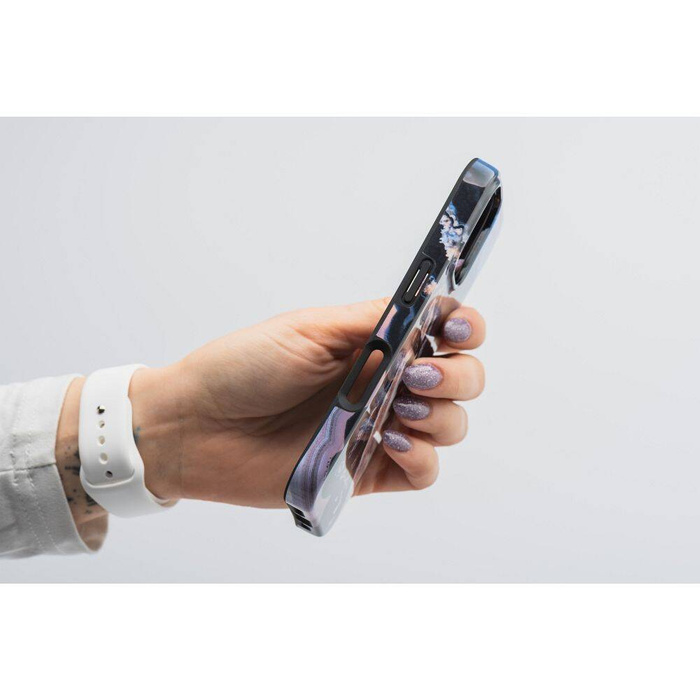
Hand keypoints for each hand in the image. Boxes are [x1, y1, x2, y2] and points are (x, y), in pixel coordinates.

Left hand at [129, 298, 485, 507]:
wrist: (196, 426)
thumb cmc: (241, 368)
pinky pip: (422, 471)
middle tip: (416, 376)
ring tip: (400, 410)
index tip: (454, 331)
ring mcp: (379, 427)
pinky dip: (422, 458)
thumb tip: (427, 305)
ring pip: (449, 425)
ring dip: (441, 416)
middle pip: (461, 379)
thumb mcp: (309, 329)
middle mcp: (385, 383)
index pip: (444, 331)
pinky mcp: (367, 469)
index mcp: (374, 343)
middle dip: (456, 376)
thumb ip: (371, 320)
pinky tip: (390, 442)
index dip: (465, 329)